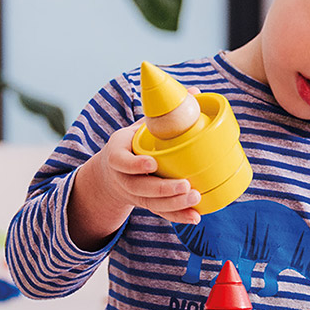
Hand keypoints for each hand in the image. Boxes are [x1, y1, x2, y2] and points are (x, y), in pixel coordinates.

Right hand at [68, 120, 200, 249]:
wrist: (112, 172)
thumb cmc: (132, 143)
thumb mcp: (140, 125)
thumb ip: (164, 112)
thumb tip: (196, 92)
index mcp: (117, 154)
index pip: (120, 161)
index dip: (134, 165)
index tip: (151, 163)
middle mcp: (123, 177)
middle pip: (140, 187)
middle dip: (163, 188)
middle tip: (185, 185)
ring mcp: (134, 193)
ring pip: (152, 203)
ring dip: (174, 204)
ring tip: (195, 197)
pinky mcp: (146, 204)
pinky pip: (161, 213)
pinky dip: (178, 216)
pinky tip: (194, 217)